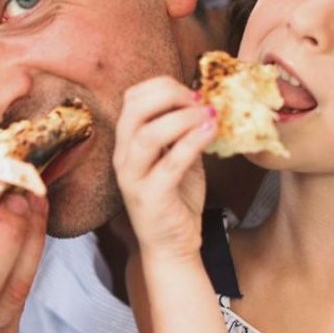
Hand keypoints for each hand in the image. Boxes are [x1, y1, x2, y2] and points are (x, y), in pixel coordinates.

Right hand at [113, 76, 215, 261]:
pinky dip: (192, 142)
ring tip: (208, 116)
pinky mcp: (151, 197)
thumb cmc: (175, 200)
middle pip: (135, 108)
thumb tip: (205, 102)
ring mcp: (133, 177)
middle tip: (199, 101)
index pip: (132, 97)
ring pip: (147, 134)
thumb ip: (183, 132)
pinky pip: (170, 163)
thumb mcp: (178, 157)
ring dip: (182, 118)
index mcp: (127, 143)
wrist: (172, 246)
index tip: (192, 93)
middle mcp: (123, 157)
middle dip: (170, 95)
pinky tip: (211, 132)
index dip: (162, 86)